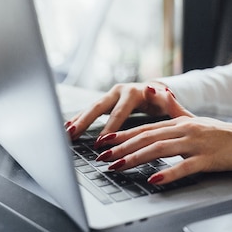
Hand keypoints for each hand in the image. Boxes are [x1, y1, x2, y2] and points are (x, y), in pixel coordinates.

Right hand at [65, 82, 188, 138]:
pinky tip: (68, 127)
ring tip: (65, 133)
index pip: (120, 112)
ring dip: (77, 120)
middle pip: (99, 107)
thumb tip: (165, 93)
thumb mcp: (166, 102)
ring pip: (91, 108)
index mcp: (133, 93)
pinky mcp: (105, 101)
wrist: (155, 90)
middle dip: (85, 121)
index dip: (110, 127)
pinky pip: (89, 110)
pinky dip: (79, 118)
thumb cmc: (162, 101)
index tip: (102, 141)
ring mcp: (110, 95)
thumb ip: (165, 100)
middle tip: (73, 133)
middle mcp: (119, 91)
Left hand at [94, 116, 231, 184]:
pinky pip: (184, 167)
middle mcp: (184, 130)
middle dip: (122, 148)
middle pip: (147, 138)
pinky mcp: (206, 159)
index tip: (104, 142)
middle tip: (103, 158)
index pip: (145, 128)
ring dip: (136, 159)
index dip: (123, 134)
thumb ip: (173, 107)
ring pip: (160, 150)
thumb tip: (158, 89)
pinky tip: (153, 180)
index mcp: (179, 123)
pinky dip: (167, 174)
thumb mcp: (194, 118)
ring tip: (119, 167)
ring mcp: (195, 144)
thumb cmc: (220, 133)